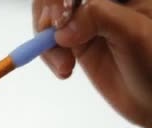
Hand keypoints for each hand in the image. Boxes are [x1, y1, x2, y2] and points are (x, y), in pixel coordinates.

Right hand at [33, 0, 151, 127]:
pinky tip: (64, 68)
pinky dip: (47, 54)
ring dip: (45, 39)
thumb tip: (63, 27)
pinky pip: (47, 38)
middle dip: (49, 14)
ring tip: (63, 65)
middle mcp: (102, 1)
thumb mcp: (135, 35)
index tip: (60, 18)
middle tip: (54, 39)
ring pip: (47, 15)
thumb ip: (100, 18)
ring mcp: (86, 19)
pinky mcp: (74, 38)